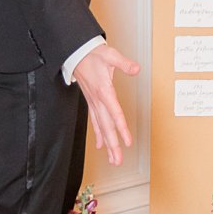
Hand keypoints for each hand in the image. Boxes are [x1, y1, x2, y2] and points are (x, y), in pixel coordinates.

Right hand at [73, 42, 136, 163]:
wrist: (76, 53)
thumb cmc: (93, 54)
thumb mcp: (110, 55)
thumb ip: (123, 63)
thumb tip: (136, 69)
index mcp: (104, 91)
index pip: (115, 114)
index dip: (121, 129)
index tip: (127, 142)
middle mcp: (98, 100)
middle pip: (106, 127)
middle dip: (113, 145)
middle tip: (118, 161)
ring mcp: (93, 102)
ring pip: (101, 127)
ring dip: (107, 144)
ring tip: (113, 159)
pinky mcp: (91, 101)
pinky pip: (95, 121)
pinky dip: (99, 134)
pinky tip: (102, 145)